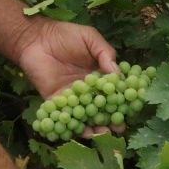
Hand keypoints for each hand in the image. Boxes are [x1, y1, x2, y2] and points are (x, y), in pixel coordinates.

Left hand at [15, 18, 123, 135]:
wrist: (36, 38)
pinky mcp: (56, 101)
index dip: (124, 100)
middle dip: (112, 119)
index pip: (114, 90)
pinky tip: (82, 132)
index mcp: (99, 75)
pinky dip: (73, 127)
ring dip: (95, 127)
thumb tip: (118, 75)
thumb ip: (105, 53)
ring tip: (103, 133)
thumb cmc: (65, 35)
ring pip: (86, 116)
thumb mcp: (90, 38)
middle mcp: (88, 90)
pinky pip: (66, 117)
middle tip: (119, 127)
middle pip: (103, 108)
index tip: (132, 109)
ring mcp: (73, 97)